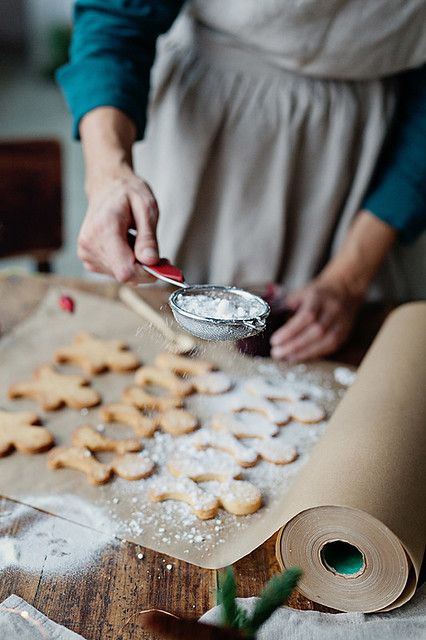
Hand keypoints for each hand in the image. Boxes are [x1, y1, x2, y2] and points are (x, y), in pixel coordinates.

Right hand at [77, 167, 159, 282]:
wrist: (106, 186)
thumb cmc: (127, 192)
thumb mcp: (146, 207)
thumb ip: (148, 237)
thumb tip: (151, 261)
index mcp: (103, 230)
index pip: (125, 270)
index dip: (147, 273)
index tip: (163, 264)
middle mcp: (90, 245)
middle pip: (125, 274)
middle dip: (145, 268)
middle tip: (156, 252)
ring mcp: (86, 253)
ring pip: (121, 275)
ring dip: (136, 264)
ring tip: (137, 241)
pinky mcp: (88, 259)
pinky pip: (115, 271)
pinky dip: (127, 262)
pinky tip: (127, 245)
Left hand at [270, 277, 361, 361]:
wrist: (344, 290)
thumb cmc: (318, 293)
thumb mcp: (301, 293)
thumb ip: (287, 306)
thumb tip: (270, 322)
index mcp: (319, 298)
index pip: (306, 317)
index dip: (290, 331)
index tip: (275, 340)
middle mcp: (332, 311)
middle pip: (315, 332)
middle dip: (294, 346)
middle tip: (276, 353)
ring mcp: (341, 324)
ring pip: (323, 343)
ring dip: (302, 353)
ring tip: (285, 358)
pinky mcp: (344, 334)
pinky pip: (328, 348)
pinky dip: (312, 355)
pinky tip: (298, 357)